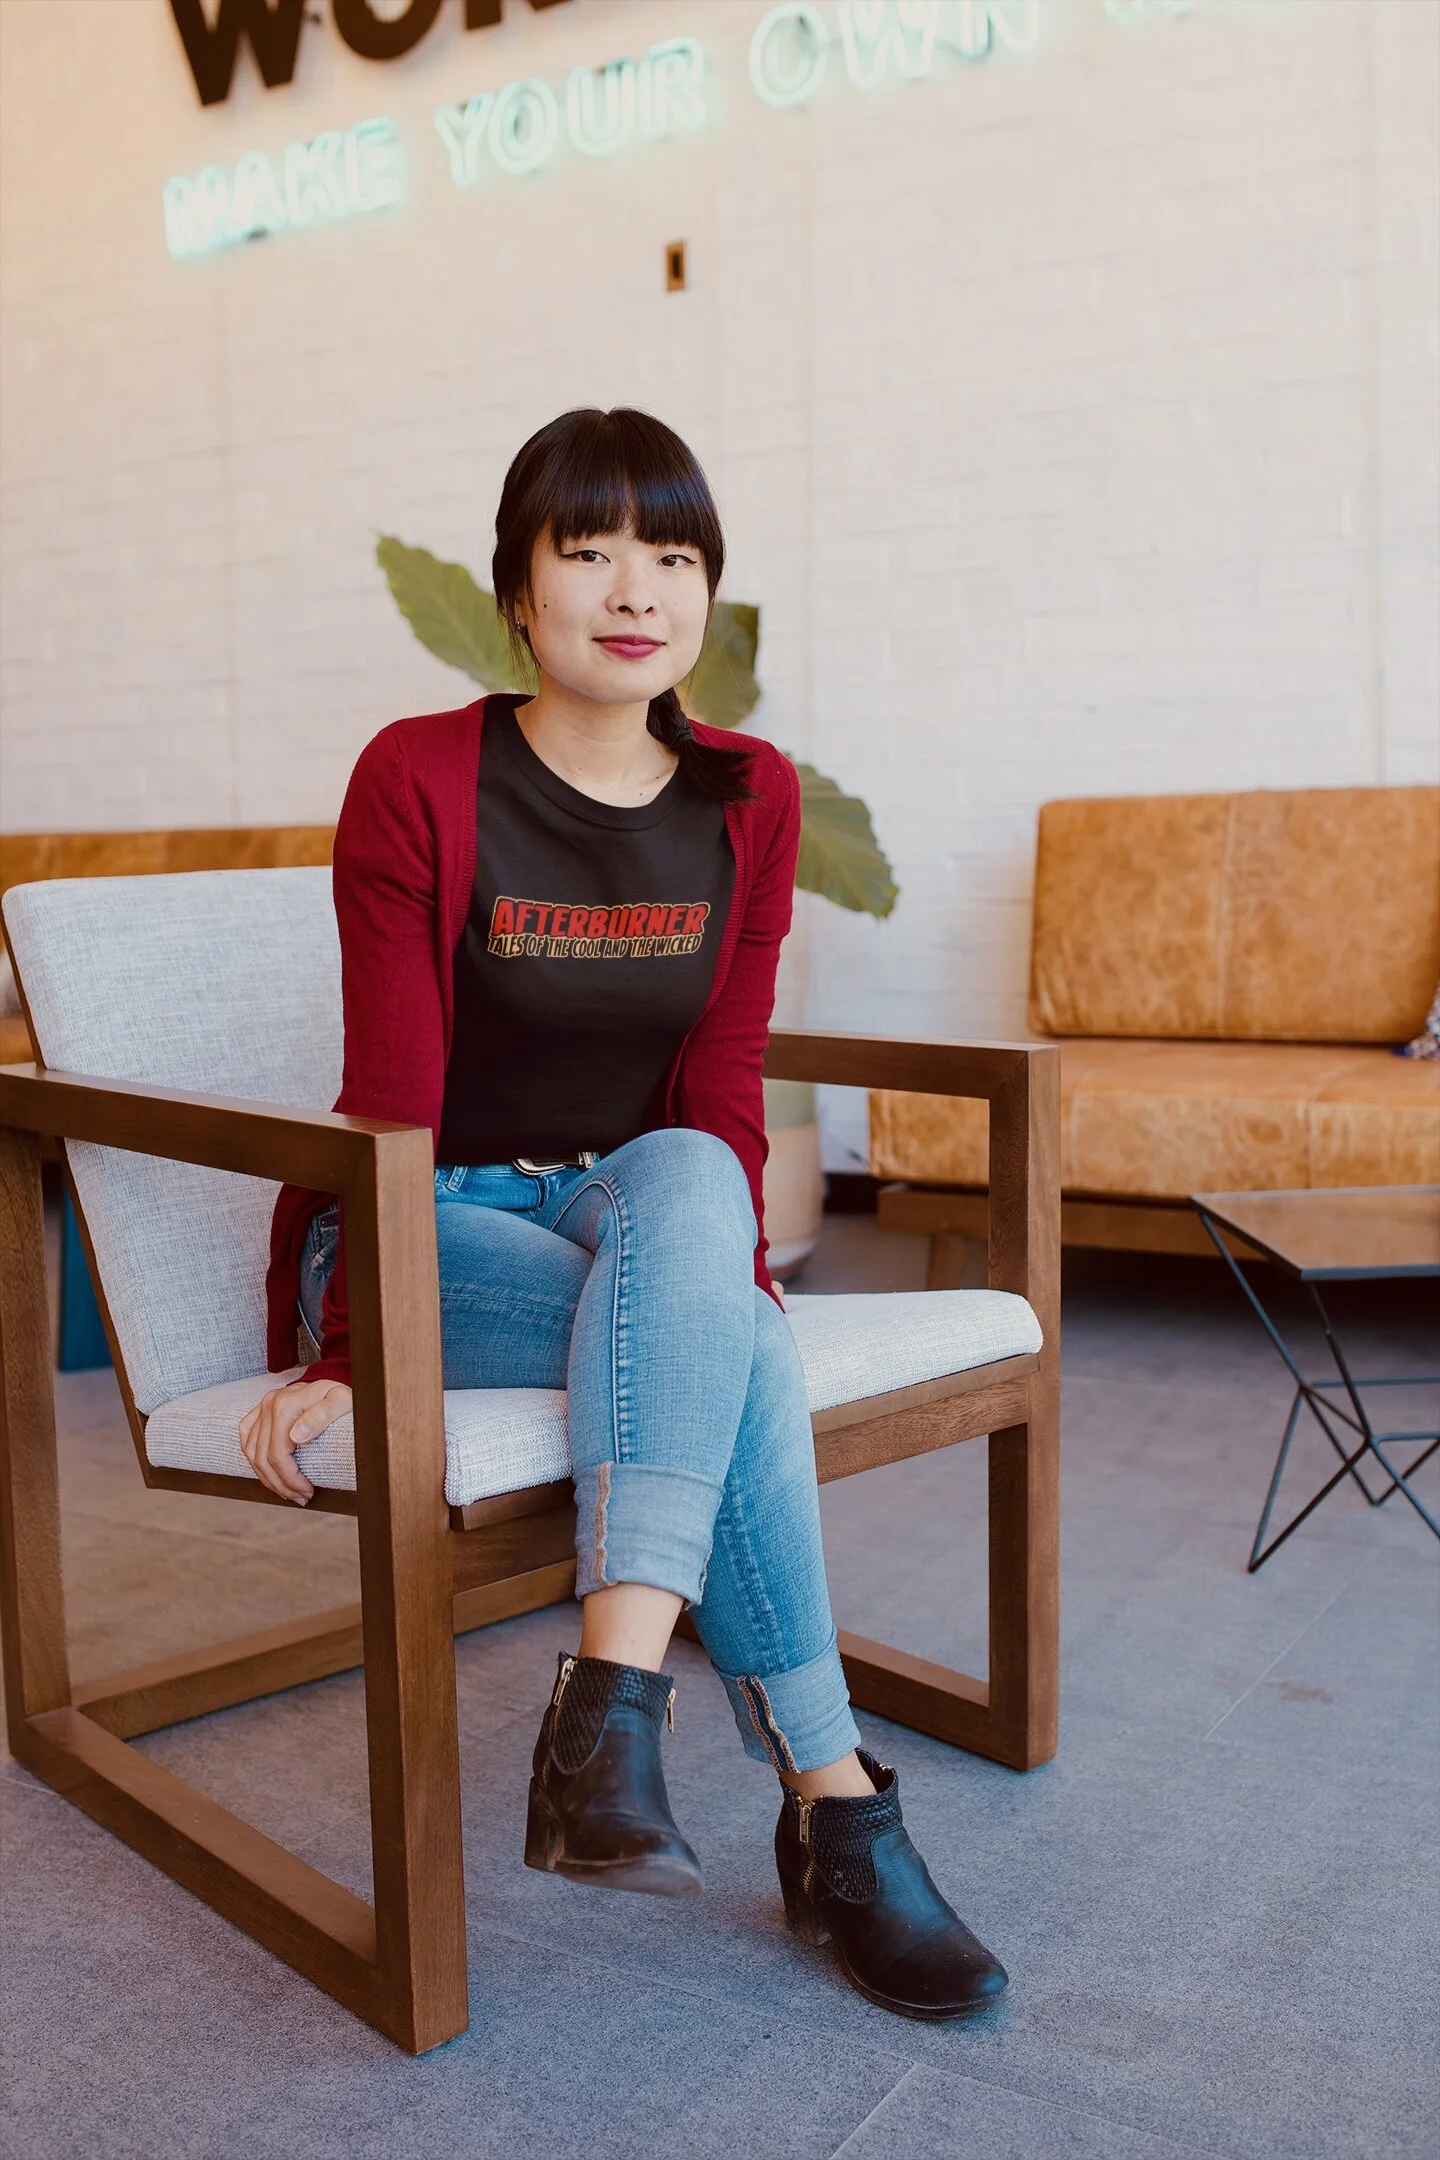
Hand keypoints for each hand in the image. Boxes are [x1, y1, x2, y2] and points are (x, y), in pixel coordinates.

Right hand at [238, 1380, 351, 1505]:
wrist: (334, 1382)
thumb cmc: (342, 1396)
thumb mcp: (342, 1402)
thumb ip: (322, 1416)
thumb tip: (297, 1437)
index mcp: (286, 1404)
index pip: (278, 1454)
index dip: (290, 1479)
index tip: (307, 1492)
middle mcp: (268, 1404)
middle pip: (263, 1457)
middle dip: (281, 1484)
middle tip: (301, 1498)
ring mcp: (261, 1408)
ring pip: (251, 1453)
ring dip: (267, 1478)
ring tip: (288, 1492)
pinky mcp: (258, 1412)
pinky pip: (246, 1441)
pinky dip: (254, 1461)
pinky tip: (269, 1475)